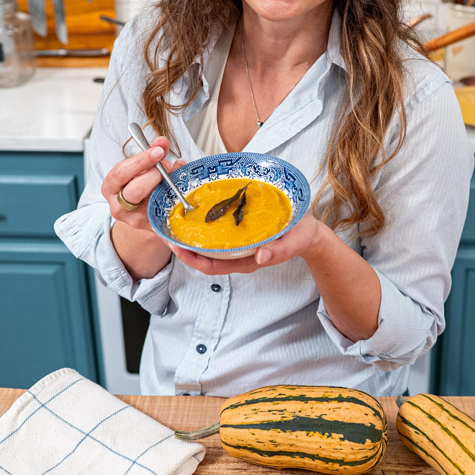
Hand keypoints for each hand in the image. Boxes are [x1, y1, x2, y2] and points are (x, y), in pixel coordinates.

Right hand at [101, 136, 185, 230]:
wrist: (140, 212)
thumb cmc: (139, 184)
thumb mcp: (141, 167)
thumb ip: (152, 152)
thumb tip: (162, 142)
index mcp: (110, 188)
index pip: (121, 173)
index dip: (140, 160)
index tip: (158, 151)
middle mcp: (119, 206)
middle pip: (134, 191)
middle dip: (154, 175)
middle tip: (167, 166)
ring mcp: (135, 220)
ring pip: (151, 203)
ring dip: (167, 187)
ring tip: (174, 176)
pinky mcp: (151, 228)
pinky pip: (166, 216)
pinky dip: (176, 201)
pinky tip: (182, 194)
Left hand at [170, 213, 325, 274]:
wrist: (308, 230)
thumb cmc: (299, 237)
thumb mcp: (292, 242)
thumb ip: (278, 250)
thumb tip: (261, 258)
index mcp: (246, 260)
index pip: (212, 266)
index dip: (192, 259)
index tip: (176, 247)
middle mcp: (237, 254)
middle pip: (203, 255)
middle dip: (183, 246)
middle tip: (166, 230)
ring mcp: (236, 244)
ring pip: (207, 243)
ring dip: (190, 234)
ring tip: (174, 218)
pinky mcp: (239, 231)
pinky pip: (216, 230)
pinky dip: (203, 223)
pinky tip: (195, 208)